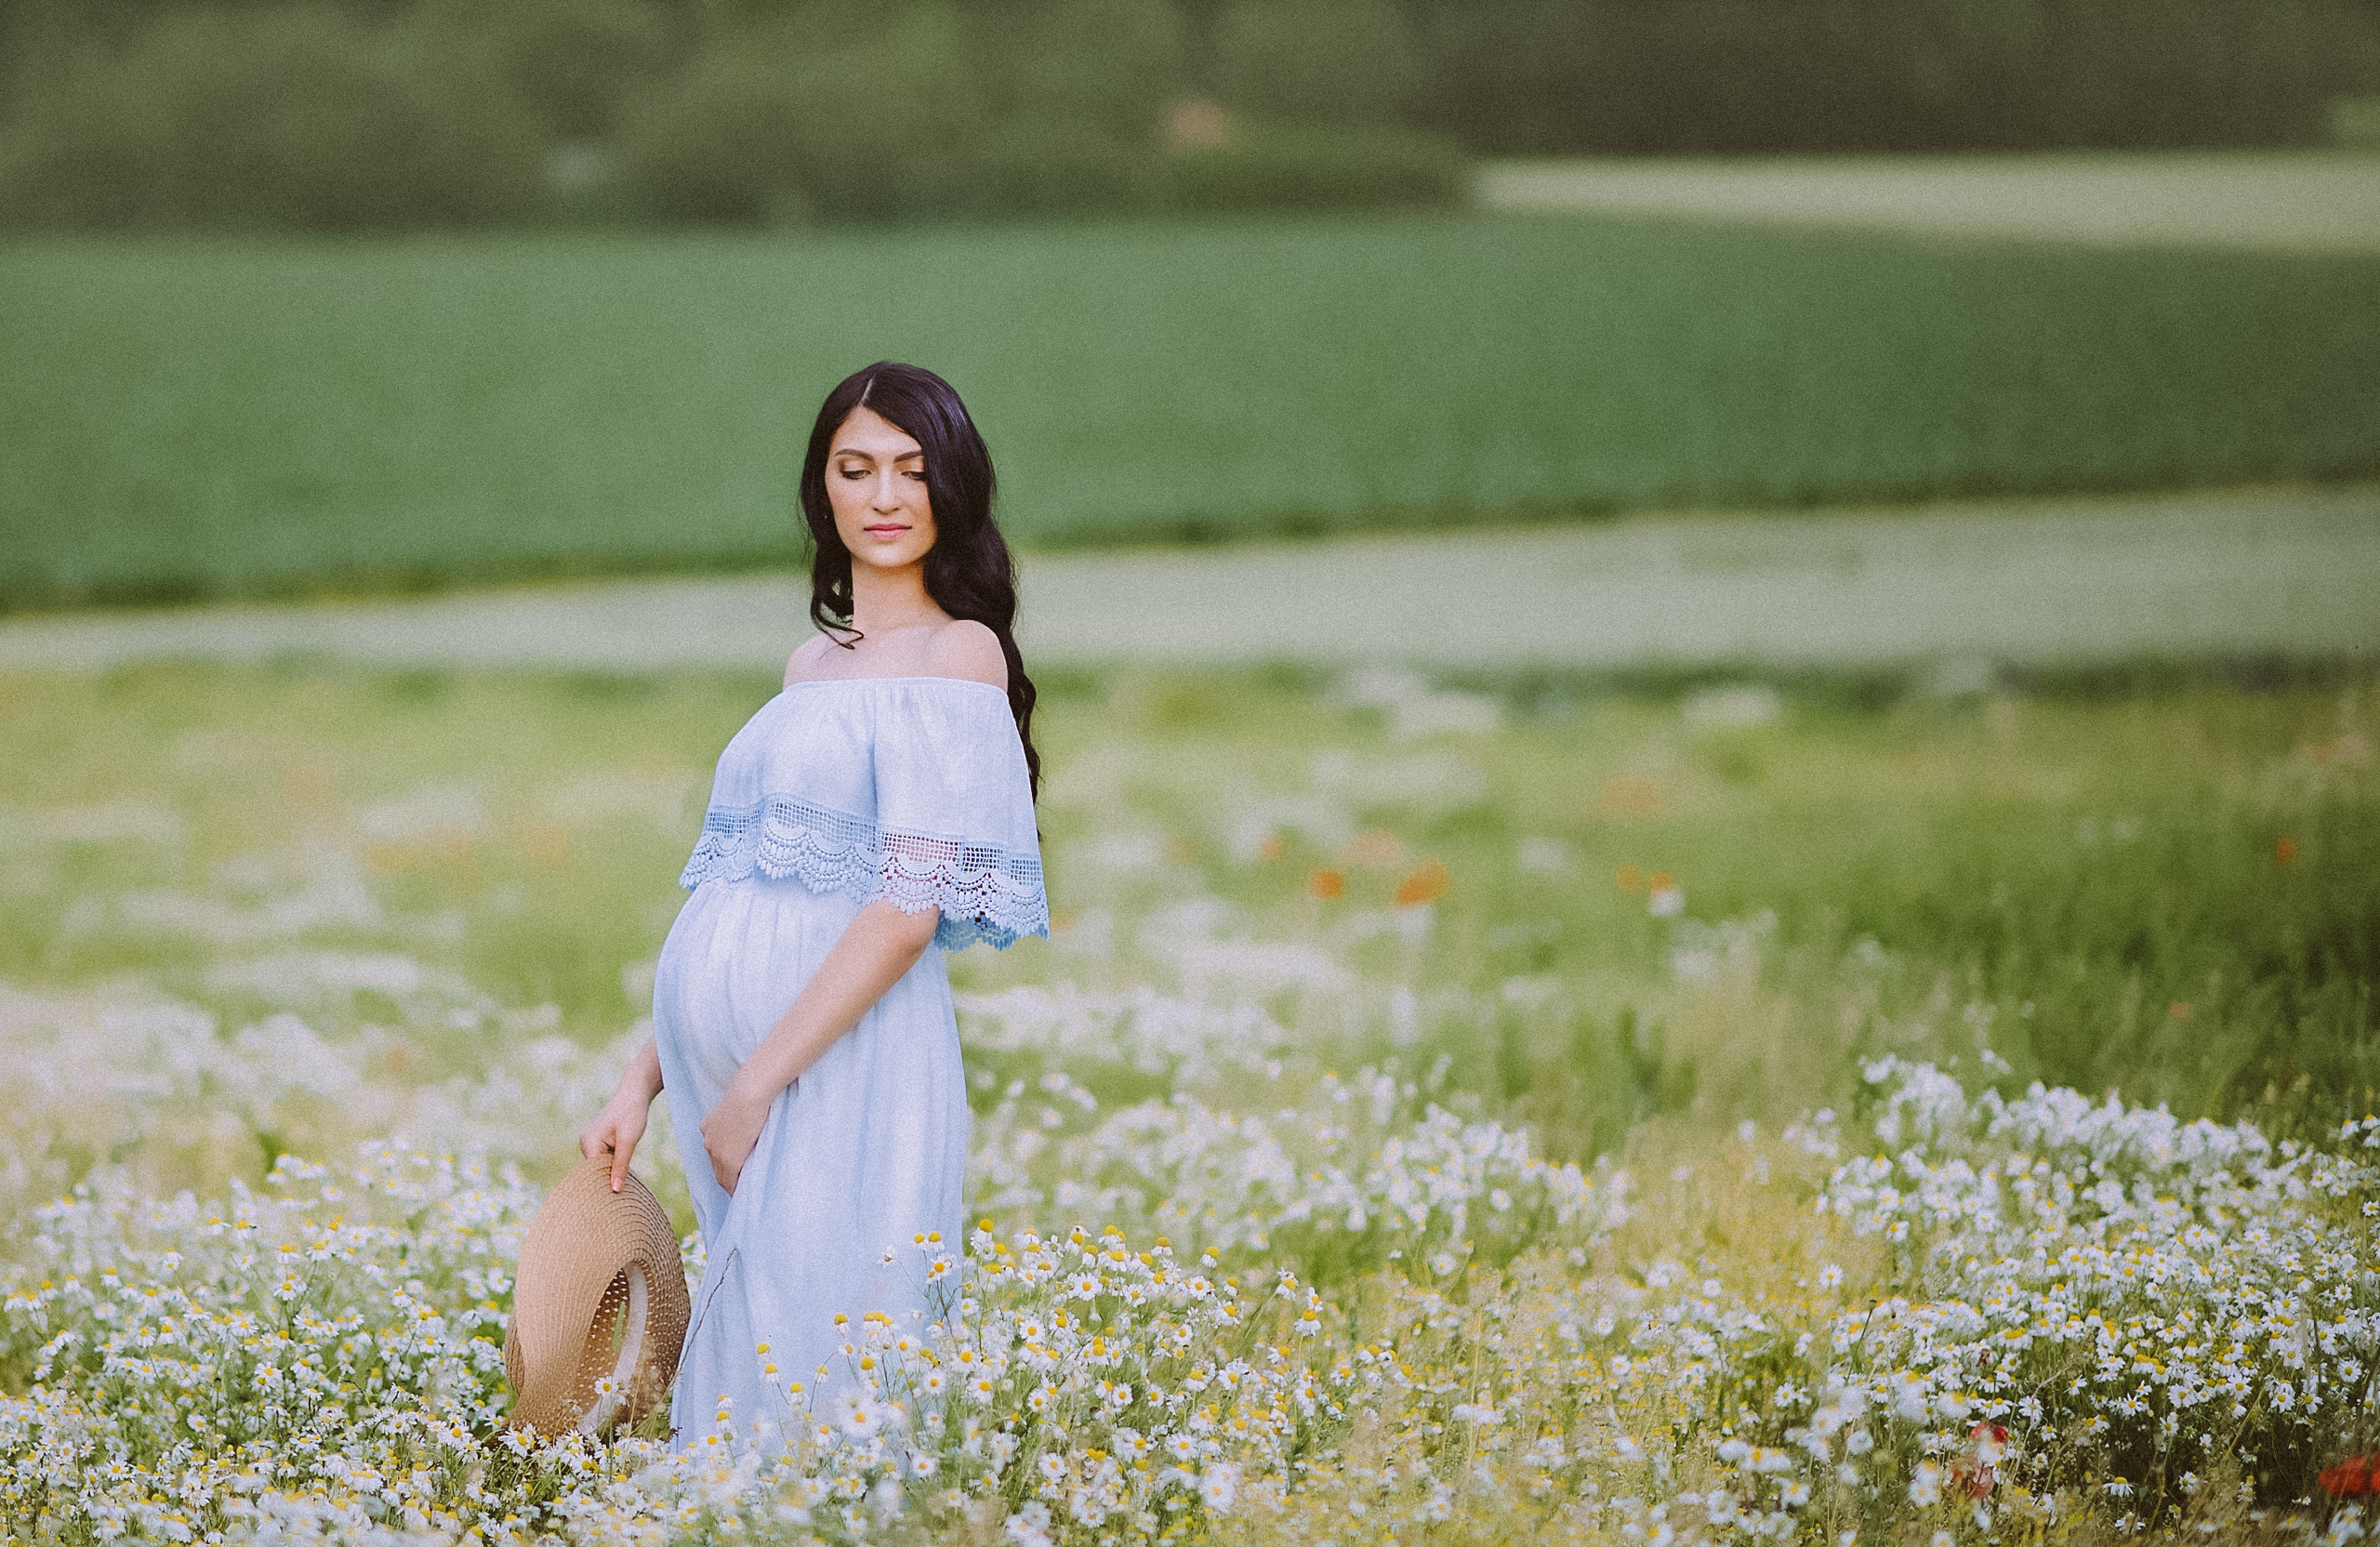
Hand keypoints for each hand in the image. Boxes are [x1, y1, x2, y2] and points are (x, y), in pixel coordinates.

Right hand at [578, 1089, 650, 1193]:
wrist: (635, 1094)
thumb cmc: (632, 1114)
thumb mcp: (629, 1141)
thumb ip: (621, 1165)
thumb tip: (615, 1190)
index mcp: (589, 1143)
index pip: (593, 1173)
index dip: (605, 1184)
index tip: (616, 1199)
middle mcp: (585, 1142)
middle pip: (596, 1170)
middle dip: (609, 1178)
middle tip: (623, 1194)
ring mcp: (590, 1141)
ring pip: (601, 1165)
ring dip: (612, 1170)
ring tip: (624, 1181)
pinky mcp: (598, 1141)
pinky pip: (604, 1158)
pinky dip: (613, 1163)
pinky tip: (623, 1168)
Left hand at [700, 1081, 772, 1195]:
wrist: (750, 1093)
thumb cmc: (750, 1092)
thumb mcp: (738, 1107)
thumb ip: (737, 1119)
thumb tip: (747, 1123)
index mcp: (708, 1126)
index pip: (715, 1151)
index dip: (725, 1161)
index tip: (736, 1166)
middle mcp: (708, 1140)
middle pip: (716, 1165)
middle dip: (726, 1174)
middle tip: (739, 1182)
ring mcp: (716, 1152)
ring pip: (721, 1175)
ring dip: (731, 1182)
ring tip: (742, 1189)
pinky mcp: (728, 1161)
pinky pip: (729, 1181)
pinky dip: (735, 1188)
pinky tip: (743, 1192)